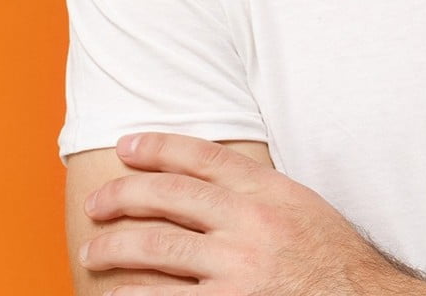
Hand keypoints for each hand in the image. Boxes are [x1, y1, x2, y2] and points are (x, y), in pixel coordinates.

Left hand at [81, 132, 407, 295]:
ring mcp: (236, 271)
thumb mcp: (301, 206)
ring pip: (157, 250)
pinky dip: (135, 294)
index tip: (128, 146)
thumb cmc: (331, 258)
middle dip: (125, 195)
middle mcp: (250, 225)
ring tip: (94, 248)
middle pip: (170, 197)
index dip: (159, 147)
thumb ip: (258, 192)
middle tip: (98, 202)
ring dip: (117, 246)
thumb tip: (206, 178)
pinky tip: (116, 292)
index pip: (203, 158)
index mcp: (269, 193)